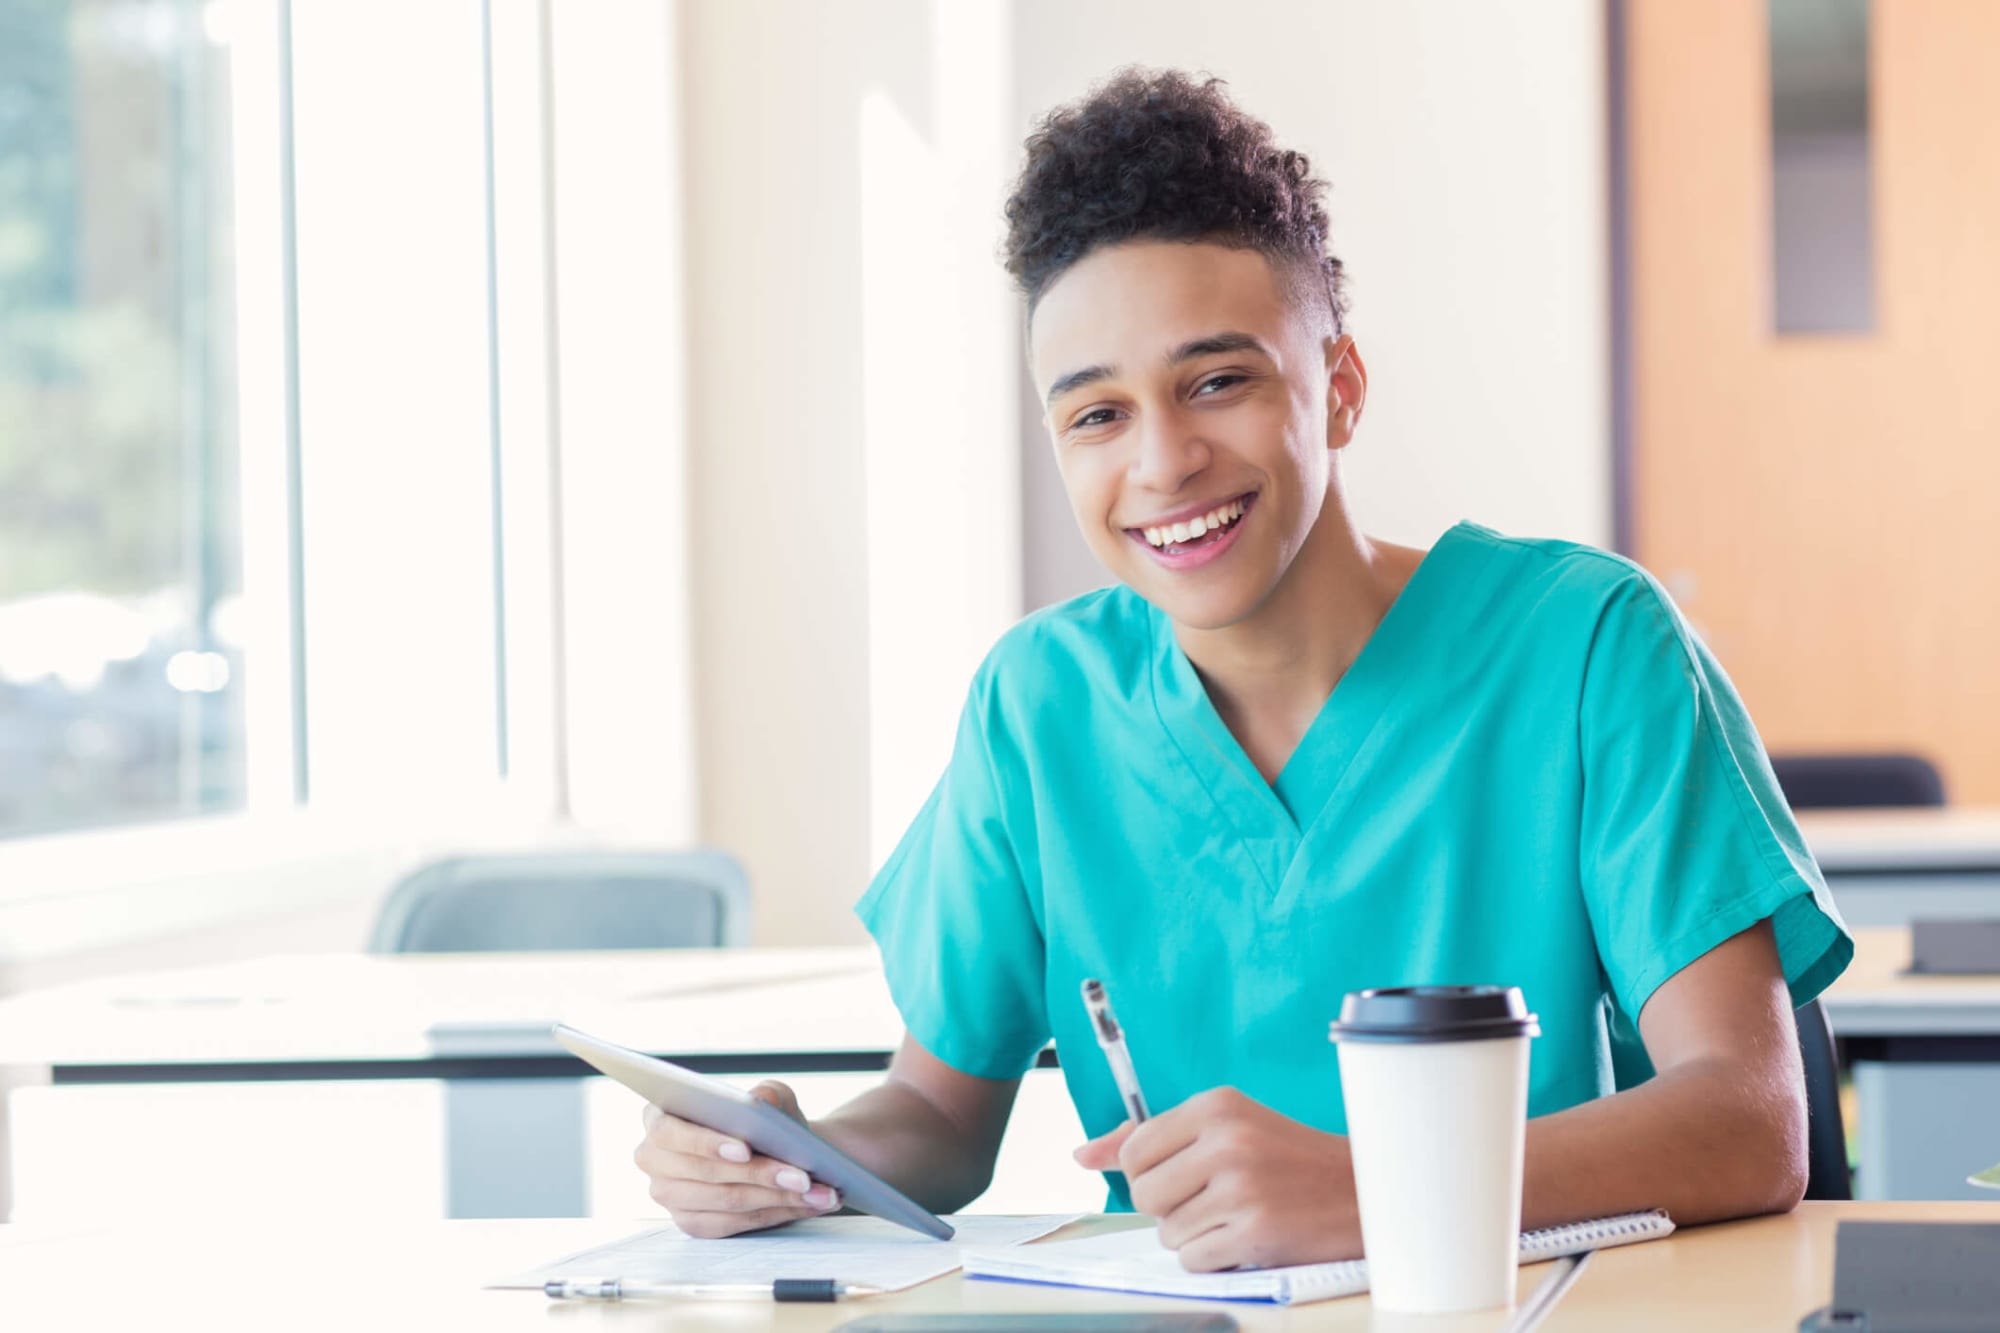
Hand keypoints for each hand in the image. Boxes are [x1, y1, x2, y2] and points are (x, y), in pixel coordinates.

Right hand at [633, 1080, 841, 1236]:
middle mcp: (653, 1159)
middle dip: (760, 1175)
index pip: (671, 1132)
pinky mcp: (691, 1223)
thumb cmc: (762, 1120)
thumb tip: (760, 1103)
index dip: (707, 1143)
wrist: (774, 1149)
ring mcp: (668, 1196)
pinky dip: (775, 1214)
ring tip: (816, 1191)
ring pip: (725, 1201)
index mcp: (658, 1118)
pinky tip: (806, 1205)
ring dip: (777, 1198)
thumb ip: (765, 1094)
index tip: (745, 1149)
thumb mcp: (769, 1097)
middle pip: (705, 1174)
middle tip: (803, 1176)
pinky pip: (733, 1224)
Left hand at [1073, 1087, 1360, 1270]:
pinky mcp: (1255, 1231)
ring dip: (1194, 1235)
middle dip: (1169, 1207)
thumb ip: (1149, 1138)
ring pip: (1167, 1232)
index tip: (1181, 1175)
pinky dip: (1213, 1258)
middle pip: (1143, 1194)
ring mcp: (1241, 1187)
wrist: (1361, 1191)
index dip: (1148, 1172)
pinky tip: (1244, 1237)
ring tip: (1233, 1216)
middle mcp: (1226, 1141)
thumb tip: (1082, 1155)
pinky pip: (1194, 1260)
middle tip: (1210, 1200)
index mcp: (1215, 1106)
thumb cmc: (1287, 1158)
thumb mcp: (1225, 1128)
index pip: (1134, 1149)